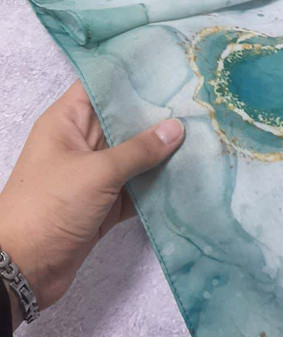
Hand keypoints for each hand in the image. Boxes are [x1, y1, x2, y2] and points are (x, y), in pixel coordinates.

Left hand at [0, 81, 184, 328]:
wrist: (25, 268)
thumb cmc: (51, 206)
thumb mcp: (97, 172)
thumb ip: (139, 149)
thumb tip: (177, 128)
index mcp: (68, 122)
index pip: (101, 86)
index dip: (132, 76)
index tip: (169, 68)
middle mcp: (82, 143)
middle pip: (124, 120)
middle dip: (158, 115)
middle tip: (198, 101)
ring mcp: (95, 174)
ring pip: (135, 155)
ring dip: (164, 151)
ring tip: (204, 133)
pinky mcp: (107, 203)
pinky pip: (138, 187)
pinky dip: (160, 184)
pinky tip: (191, 174)